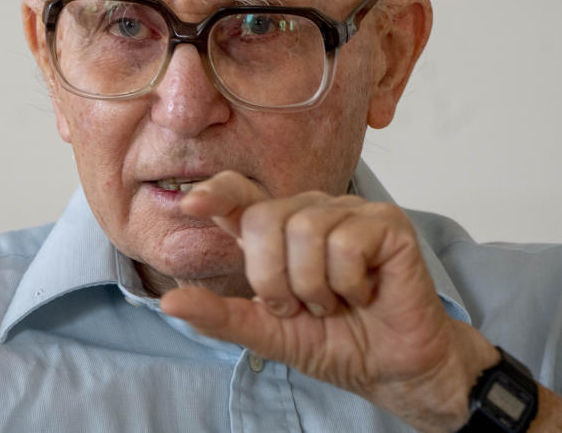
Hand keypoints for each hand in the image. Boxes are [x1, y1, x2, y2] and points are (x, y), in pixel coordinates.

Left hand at [159, 171, 498, 432]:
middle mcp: (310, 212)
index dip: (215, 192)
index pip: (240, 195)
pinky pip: (347, 242)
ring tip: (337, 302)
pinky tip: (366, 293)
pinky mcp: (387, 222)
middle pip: (264, 219)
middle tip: (303, 306)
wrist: (392, 369)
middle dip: (276, 279)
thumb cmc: (335, 342)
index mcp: (278, 232)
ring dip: (317, 287)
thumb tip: (169, 302)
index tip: (190, 205)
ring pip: (306, 230)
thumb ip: (220, 316)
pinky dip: (350, 283)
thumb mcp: (267, 333)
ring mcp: (349, 212)